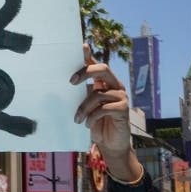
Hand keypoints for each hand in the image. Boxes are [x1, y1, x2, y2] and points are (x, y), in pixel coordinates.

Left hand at [71, 45, 138, 179]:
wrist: (110, 144)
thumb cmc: (96, 124)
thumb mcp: (86, 108)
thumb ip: (81, 94)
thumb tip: (67, 83)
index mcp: (105, 83)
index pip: (97, 65)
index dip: (89, 56)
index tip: (81, 47)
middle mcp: (114, 86)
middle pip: (103, 70)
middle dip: (86, 72)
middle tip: (71, 82)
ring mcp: (120, 96)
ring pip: (98, 94)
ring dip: (83, 108)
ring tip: (77, 119)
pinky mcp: (123, 109)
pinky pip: (104, 108)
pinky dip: (92, 117)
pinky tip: (88, 125)